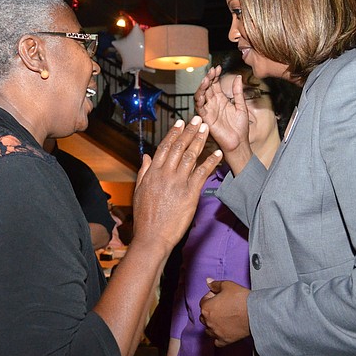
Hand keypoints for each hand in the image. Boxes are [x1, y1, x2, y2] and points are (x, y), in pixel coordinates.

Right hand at [131, 117, 221, 251]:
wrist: (152, 237)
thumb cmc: (145, 217)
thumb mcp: (139, 191)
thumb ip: (144, 172)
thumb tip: (146, 156)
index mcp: (152, 173)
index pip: (164, 147)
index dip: (174, 133)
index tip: (180, 122)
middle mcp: (165, 174)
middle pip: (179, 147)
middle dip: (189, 131)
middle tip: (198, 119)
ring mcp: (178, 183)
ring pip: (190, 156)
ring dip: (200, 141)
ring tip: (207, 129)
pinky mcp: (190, 194)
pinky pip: (202, 173)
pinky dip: (211, 162)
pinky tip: (217, 153)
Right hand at [194, 66, 250, 155]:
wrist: (239, 142)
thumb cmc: (240, 127)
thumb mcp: (241, 106)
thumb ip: (238, 92)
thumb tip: (238, 77)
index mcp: (221, 100)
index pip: (215, 84)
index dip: (215, 76)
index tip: (218, 68)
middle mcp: (213, 103)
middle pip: (207, 87)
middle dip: (209, 78)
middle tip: (212, 71)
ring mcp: (209, 110)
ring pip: (201, 95)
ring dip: (202, 86)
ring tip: (207, 79)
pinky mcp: (206, 118)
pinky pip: (199, 107)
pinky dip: (199, 99)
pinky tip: (202, 91)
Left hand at [199, 278, 250, 346]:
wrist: (255, 312)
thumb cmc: (241, 298)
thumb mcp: (227, 285)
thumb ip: (215, 284)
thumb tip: (208, 282)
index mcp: (206, 308)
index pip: (203, 301)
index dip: (211, 297)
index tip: (219, 296)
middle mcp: (208, 321)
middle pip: (204, 316)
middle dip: (210, 310)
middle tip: (222, 306)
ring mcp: (216, 332)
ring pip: (208, 329)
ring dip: (212, 324)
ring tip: (222, 318)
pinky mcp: (225, 340)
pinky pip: (217, 341)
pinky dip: (218, 337)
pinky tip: (223, 331)